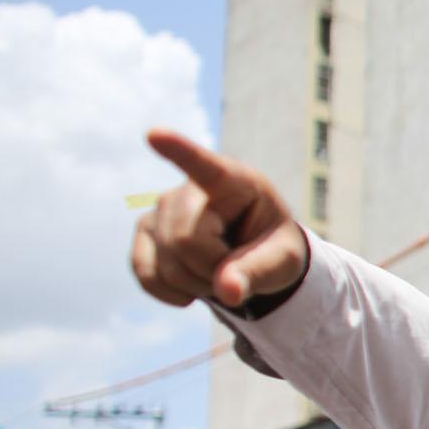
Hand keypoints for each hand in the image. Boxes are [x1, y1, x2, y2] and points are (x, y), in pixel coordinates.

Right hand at [133, 129, 309, 308]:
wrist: (254, 256)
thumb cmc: (273, 249)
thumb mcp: (283, 261)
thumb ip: (258, 272)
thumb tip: (227, 291)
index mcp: (234, 181)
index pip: (204, 165)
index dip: (178, 150)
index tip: (154, 135)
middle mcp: (189, 188)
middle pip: (185, 241)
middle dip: (213, 269)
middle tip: (236, 267)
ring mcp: (161, 208)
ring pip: (167, 265)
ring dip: (196, 284)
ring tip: (218, 269)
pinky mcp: (145, 231)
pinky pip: (146, 275)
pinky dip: (170, 293)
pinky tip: (191, 287)